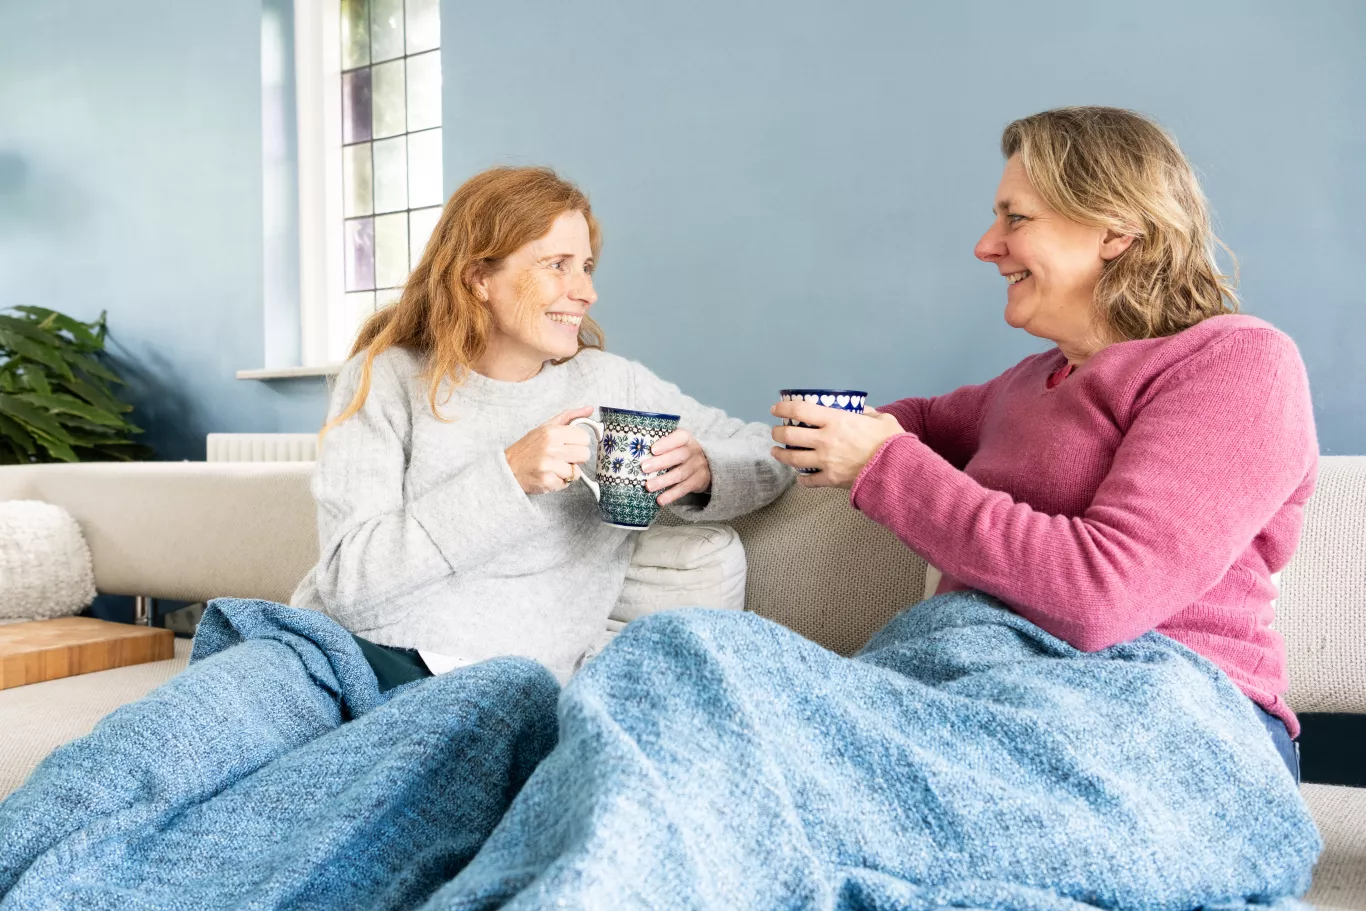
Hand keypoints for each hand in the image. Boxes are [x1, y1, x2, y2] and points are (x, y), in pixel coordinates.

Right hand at [505, 406, 594, 494]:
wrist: (508, 468)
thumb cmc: (528, 447)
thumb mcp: (546, 427)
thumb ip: (569, 417)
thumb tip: (589, 409)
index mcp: (552, 432)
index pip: (584, 438)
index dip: (578, 443)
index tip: (568, 444)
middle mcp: (551, 448)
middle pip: (585, 455)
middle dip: (576, 458)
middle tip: (562, 457)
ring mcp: (549, 466)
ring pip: (577, 472)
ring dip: (567, 471)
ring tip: (553, 467)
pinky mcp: (547, 481)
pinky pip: (566, 484)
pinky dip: (559, 482)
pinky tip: (548, 475)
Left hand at [641, 428, 711, 505]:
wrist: (706, 464)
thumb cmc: (682, 451)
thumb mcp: (677, 443)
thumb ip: (662, 443)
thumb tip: (635, 449)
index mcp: (687, 438)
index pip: (679, 437)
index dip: (667, 443)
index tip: (653, 449)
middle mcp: (694, 451)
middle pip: (679, 456)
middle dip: (660, 462)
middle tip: (644, 468)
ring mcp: (698, 467)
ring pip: (680, 474)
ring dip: (663, 481)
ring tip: (648, 486)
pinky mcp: (698, 481)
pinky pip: (684, 489)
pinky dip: (671, 495)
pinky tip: (660, 500)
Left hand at [769, 403, 903, 487]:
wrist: (896, 471)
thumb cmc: (891, 442)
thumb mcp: (882, 419)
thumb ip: (868, 413)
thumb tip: (862, 412)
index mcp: (836, 421)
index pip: (800, 410)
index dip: (783, 408)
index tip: (775, 408)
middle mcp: (825, 440)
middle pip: (790, 435)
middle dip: (778, 432)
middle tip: (776, 432)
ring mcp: (825, 461)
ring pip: (793, 459)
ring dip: (781, 455)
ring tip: (776, 452)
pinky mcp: (830, 480)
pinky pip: (809, 481)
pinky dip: (802, 480)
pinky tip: (800, 478)